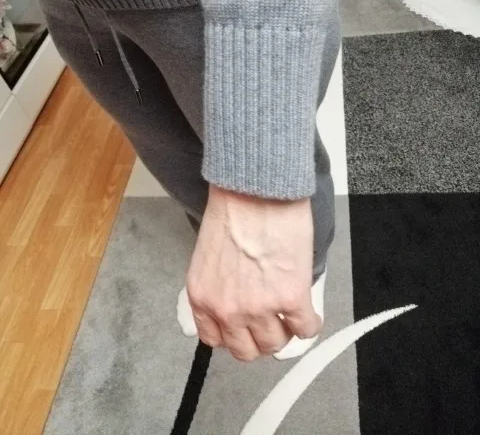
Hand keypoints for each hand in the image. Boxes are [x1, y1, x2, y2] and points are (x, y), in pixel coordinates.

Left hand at [186, 185, 321, 361]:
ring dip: (285, 331)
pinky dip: (310, 323)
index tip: (245, 326)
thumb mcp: (211, 256)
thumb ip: (219, 286)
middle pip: (246, 350)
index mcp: (203, 297)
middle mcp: (227, 309)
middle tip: (270, 321)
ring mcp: (259, 308)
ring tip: (290, 312)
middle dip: (259, 337)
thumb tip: (236, 298)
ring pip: (276, 344)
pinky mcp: (291, 299)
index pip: (215, 339)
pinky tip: (309, 311)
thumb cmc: (234, 209)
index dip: (234, 333)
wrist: (256, 190)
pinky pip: (306, 330)